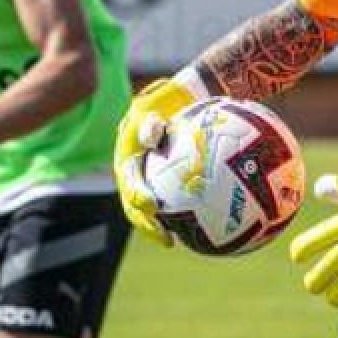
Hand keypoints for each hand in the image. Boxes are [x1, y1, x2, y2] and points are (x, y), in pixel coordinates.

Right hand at [113, 78, 196, 245]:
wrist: (187, 96)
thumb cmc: (174, 97)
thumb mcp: (159, 100)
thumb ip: (151, 119)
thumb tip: (150, 136)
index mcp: (129, 156)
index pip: (130, 182)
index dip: (137, 197)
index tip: (151, 206)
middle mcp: (138, 170)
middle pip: (137, 205)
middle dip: (148, 224)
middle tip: (166, 238)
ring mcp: (152, 177)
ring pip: (156, 208)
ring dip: (163, 227)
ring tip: (179, 241)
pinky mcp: (168, 182)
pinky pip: (176, 201)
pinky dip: (187, 215)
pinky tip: (208, 227)